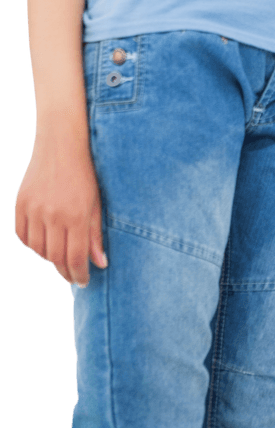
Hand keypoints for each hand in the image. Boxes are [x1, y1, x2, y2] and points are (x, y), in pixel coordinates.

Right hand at [14, 139, 108, 288]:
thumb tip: (100, 264)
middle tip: (71, 276)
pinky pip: (23, 236)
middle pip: (55, 258)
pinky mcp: (20, 204)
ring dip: (49, 258)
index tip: (83, 281)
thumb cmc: (85, 175)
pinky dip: (32, 244)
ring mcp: (34, 210)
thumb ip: (96, 235)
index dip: (79, 274)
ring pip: (38, 249)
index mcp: (76, 216)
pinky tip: (43, 243)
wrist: (61, 146)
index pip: (75, 258)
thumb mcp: (96, 204)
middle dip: (65, 271)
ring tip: (59, 257)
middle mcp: (53, 215)